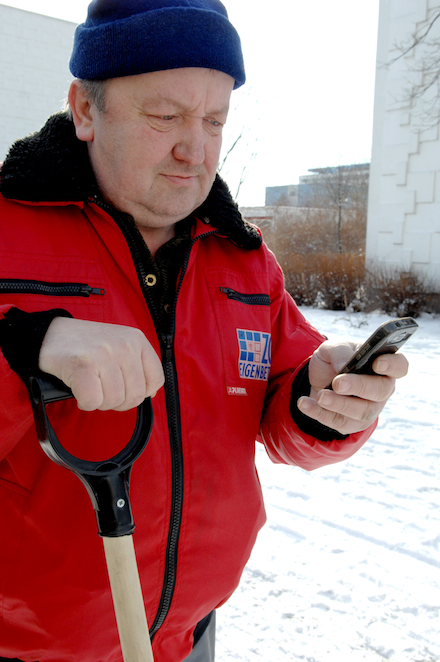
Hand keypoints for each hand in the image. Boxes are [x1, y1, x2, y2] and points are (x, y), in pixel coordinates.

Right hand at [38, 318, 163, 410]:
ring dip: (99, 402)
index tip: (124, 388)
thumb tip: (152, 393)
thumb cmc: (86, 345)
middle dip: (117, 401)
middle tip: (102, 389)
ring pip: (114, 401)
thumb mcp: (120, 346)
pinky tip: (79, 390)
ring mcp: (104, 354)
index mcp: (137, 339)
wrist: (49, 335)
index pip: (156, 380)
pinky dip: (85, 402)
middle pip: (135, 396)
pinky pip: (93, 401)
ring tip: (90, 386)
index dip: (140, 393)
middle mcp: (124, 345)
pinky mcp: (83, 365)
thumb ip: (138, 367)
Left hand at [297, 341, 408, 434]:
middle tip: (338, 383)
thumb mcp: (333, 347)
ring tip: (321, 395)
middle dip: (359, 386)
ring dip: (339, 404)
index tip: (377, 363)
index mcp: (383, 365)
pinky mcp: (352, 423)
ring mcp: (370, 408)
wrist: (320, 377)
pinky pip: (339, 422)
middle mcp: (382, 388)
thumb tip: (343, 367)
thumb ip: (340, 351)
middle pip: (381, 391)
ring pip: (362, 412)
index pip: (400, 366)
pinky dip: (319, 413)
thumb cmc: (336, 358)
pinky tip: (305, 403)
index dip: (392, 365)